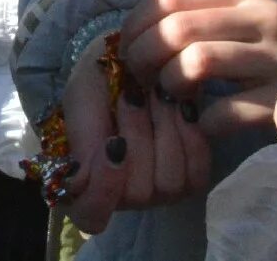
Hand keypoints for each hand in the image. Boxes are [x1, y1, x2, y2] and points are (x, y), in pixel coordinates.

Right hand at [58, 45, 211, 233]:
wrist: (132, 62)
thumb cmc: (97, 83)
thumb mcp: (80, 98)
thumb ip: (82, 134)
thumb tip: (89, 173)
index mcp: (86, 184)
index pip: (91, 214)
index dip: (104, 188)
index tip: (114, 143)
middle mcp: (122, 197)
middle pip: (136, 193)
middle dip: (138, 136)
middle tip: (132, 94)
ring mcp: (158, 192)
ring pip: (168, 183)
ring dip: (164, 132)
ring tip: (157, 95)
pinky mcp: (189, 179)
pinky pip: (196, 173)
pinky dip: (191, 137)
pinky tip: (182, 107)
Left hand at [122, 0, 276, 132]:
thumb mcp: (260, 17)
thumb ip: (213, 16)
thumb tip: (145, 31)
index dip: (137, 21)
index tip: (129, 45)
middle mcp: (262, 19)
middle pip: (176, 28)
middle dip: (145, 57)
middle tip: (143, 80)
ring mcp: (276, 60)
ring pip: (195, 61)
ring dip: (171, 85)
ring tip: (175, 98)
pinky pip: (226, 112)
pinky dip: (203, 122)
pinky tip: (204, 125)